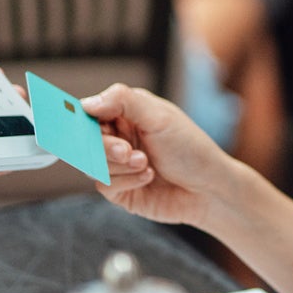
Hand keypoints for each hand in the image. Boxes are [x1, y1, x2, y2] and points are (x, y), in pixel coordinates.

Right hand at [80, 84, 237, 226]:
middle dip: (105, 146)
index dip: (82, 119)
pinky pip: (105, 185)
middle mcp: (119, 138)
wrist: (210, 189)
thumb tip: (87, 104)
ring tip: (146, 163)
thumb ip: (122, 102)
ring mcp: (118, 165)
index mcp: (126, 114)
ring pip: (93, 164)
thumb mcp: (160, 117)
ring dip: (119, 165)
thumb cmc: (191, 148)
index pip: (90, 112)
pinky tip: (149, 176)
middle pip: (87, 140)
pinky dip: (126, 180)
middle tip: (125, 149)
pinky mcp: (121, 190)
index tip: (82, 125)